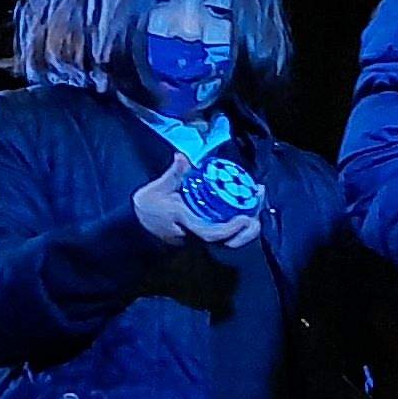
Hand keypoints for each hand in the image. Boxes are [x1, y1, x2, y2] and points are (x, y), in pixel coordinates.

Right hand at [130, 150, 257, 249]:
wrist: (138, 224)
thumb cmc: (148, 205)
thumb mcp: (157, 188)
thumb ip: (173, 174)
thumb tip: (182, 157)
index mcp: (185, 224)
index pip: (211, 234)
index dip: (230, 230)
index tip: (244, 218)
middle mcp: (197, 235)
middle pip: (230, 240)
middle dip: (250, 228)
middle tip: (259, 198)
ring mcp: (203, 237)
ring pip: (232, 238)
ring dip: (249, 223)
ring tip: (258, 197)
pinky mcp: (207, 234)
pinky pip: (229, 232)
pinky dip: (243, 221)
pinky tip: (249, 202)